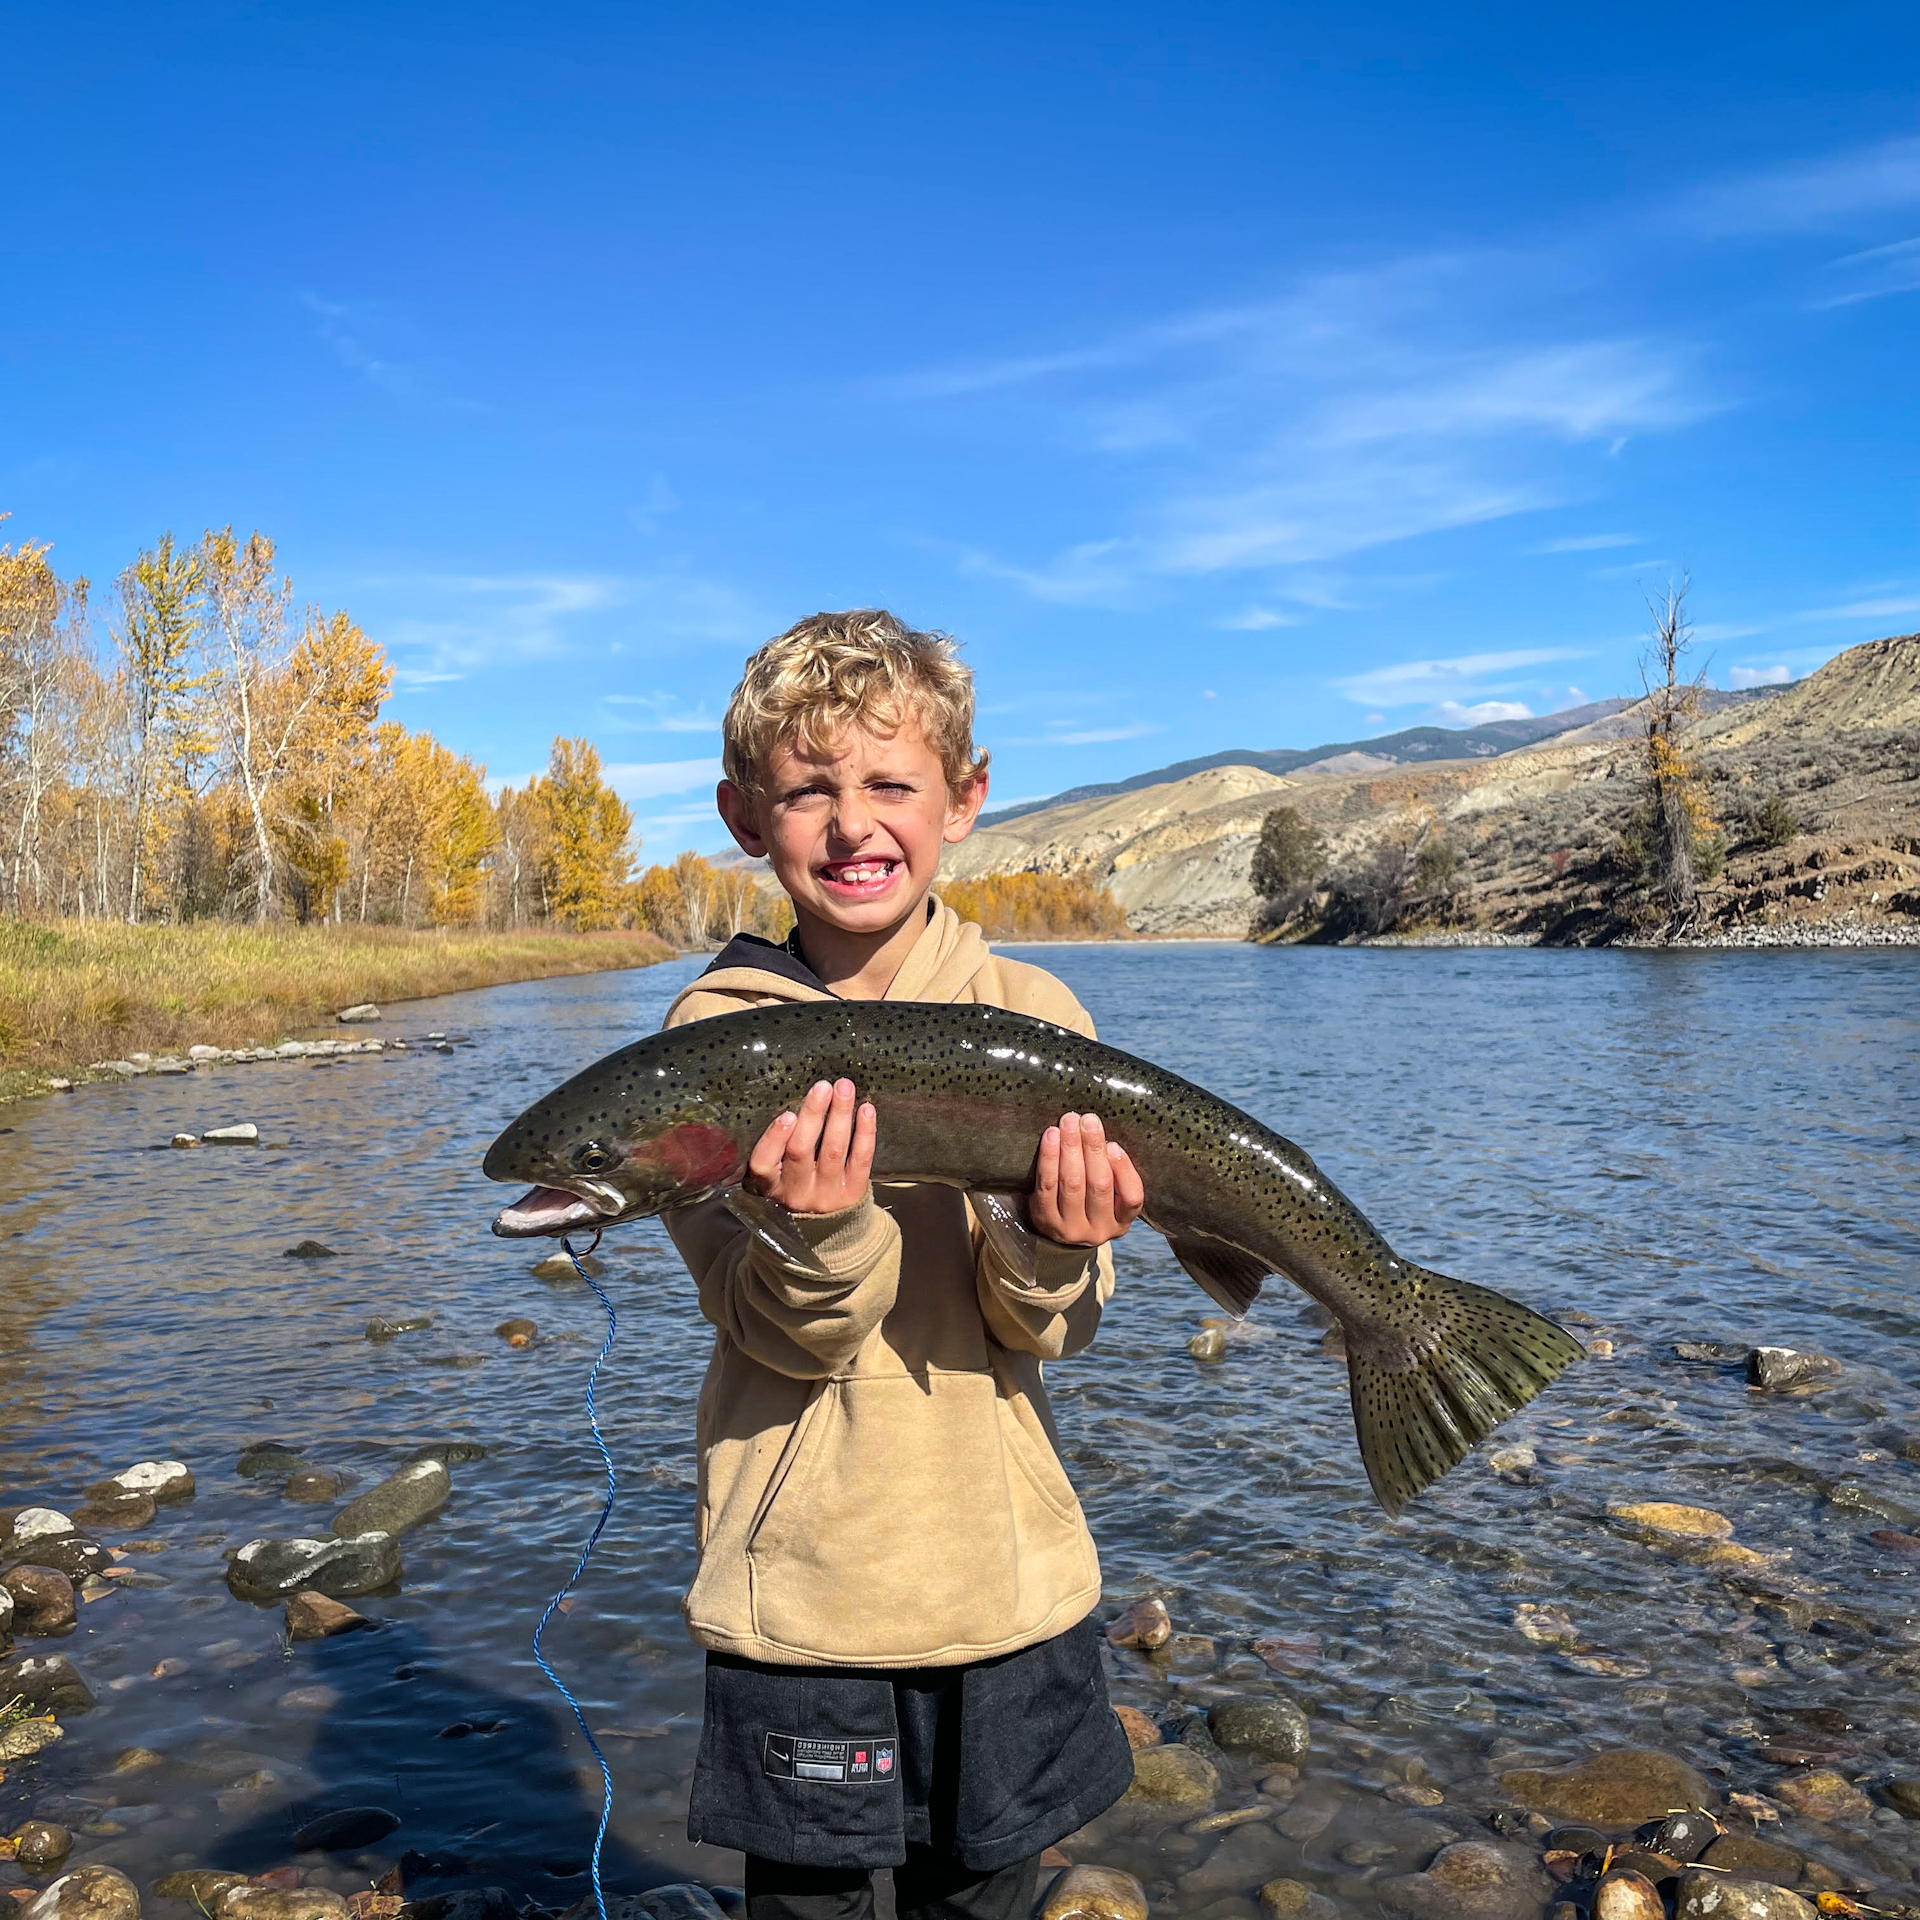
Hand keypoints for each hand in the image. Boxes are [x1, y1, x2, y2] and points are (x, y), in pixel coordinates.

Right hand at [746, 1078, 876, 1215]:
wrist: (831, 1232)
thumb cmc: (799, 1188)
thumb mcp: (779, 1177)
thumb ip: (780, 1149)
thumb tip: (797, 1101)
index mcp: (772, 1186)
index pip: (763, 1164)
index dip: (774, 1139)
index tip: (787, 1115)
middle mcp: (797, 1193)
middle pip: (802, 1151)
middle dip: (813, 1115)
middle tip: (822, 1087)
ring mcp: (827, 1194)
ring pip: (833, 1150)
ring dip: (839, 1115)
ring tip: (844, 1088)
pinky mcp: (853, 1193)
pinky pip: (860, 1159)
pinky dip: (864, 1132)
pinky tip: (866, 1109)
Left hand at [1030, 1112, 1143, 1247]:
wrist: (1055, 1226)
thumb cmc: (1087, 1201)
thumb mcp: (1109, 1194)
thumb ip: (1112, 1170)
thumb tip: (1101, 1134)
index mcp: (1121, 1222)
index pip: (1131, 1198)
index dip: (1123, 1170)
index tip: (1113, 1144)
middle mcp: (1098, 1230)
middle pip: (1098, 1185)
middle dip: (1093, 1148)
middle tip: (1088, 1120)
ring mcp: (1070, 1228)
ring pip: (1072, 1184)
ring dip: (1070, 1148)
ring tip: (1069, 1123)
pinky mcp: (1044, 1221)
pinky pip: (1047, 1185)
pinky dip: (1049, 1158)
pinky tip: (1051, 1137)